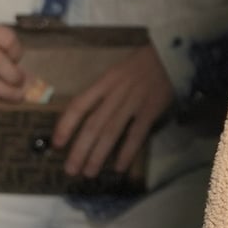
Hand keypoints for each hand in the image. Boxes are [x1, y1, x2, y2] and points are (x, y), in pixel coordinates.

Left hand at [51, 42, 176, 177]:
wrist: (170, 55)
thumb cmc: (142, 64)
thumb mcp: (117, 72)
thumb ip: (104, 92)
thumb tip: (87, 116)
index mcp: (104, 82)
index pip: (79, 105)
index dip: (65, 125)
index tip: (56, 144)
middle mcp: (115, 93)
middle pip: (93, 124)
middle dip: (79, 149)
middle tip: (70, 169)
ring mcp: (133, 102)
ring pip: (111, 131)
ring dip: (98, 154)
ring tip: (89, 172)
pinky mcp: (151, 109)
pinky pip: (136, 134)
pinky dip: (127, 151)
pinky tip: (119, 167)